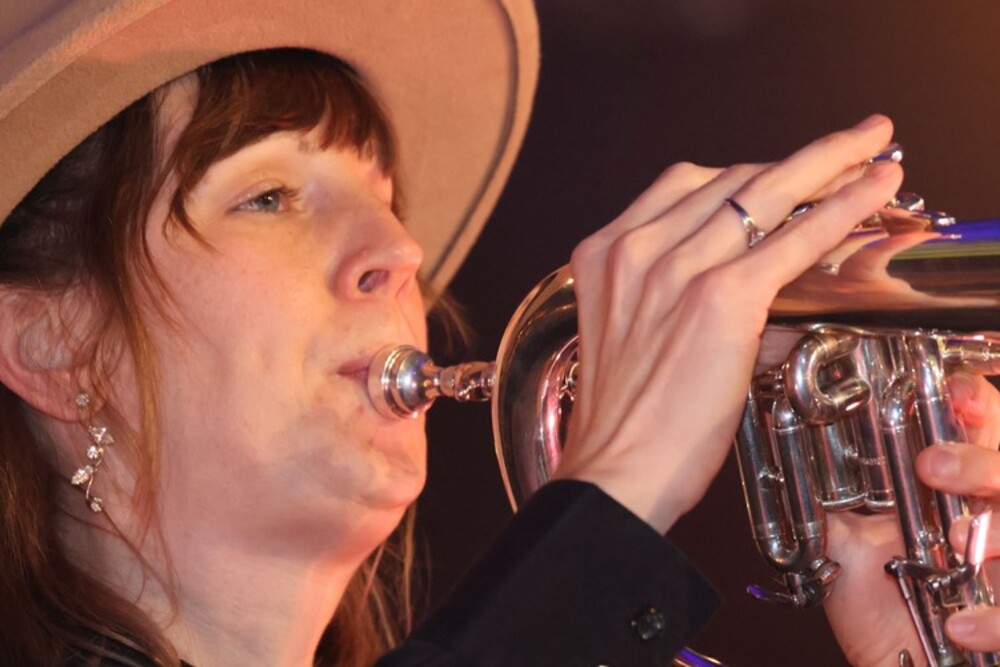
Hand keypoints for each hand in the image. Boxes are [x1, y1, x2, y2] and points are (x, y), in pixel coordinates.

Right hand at [550, 114, 902, 532]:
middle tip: (849, 141)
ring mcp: (674, 268)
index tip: (785, 167)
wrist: (614, 474)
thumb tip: (765, 284)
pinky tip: (873, 192)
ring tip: (873, 151)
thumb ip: (685, 295)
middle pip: (728, 178)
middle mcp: (635, 249)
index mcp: (605, 255)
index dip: (747, 171)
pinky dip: (842, 208)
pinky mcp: (718, 297)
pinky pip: (793, 238)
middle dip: (799, 156)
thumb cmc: (624, 423)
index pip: (685, 186)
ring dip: (830, 165)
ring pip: (765, 193)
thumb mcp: (635, 337)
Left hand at [824, 374, 999, 664]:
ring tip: (963, 540)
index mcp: (958, 488)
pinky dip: (996, 619)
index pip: (984, 423)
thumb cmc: (883, 608)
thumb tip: (791, 456)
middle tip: (931, 465)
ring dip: (999, 529)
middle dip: (980, 459)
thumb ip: (831, 503)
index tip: (952, 391)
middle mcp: (991, 517)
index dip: (976, 401)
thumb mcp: (848, 545)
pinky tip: (961, 624)